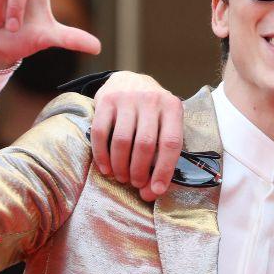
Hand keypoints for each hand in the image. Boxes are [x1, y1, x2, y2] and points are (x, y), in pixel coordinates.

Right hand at [91, 71, 182, 200]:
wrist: (129, 81)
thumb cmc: (151, 111)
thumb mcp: (165, 123)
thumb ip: (163, 153)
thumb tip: (153, 192)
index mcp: (172, 107)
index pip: (171, 143)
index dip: (164, 170)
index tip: (157, 191)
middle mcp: (151, 100)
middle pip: (145, 144)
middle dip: (140, 171)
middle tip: (136, 184)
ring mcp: (128, 98)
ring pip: (122, 141)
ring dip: (121, 166)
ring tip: (121, 177)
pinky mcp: (106, 100)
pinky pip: (101, 133)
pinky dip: (102, 155)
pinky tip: (105, 168)